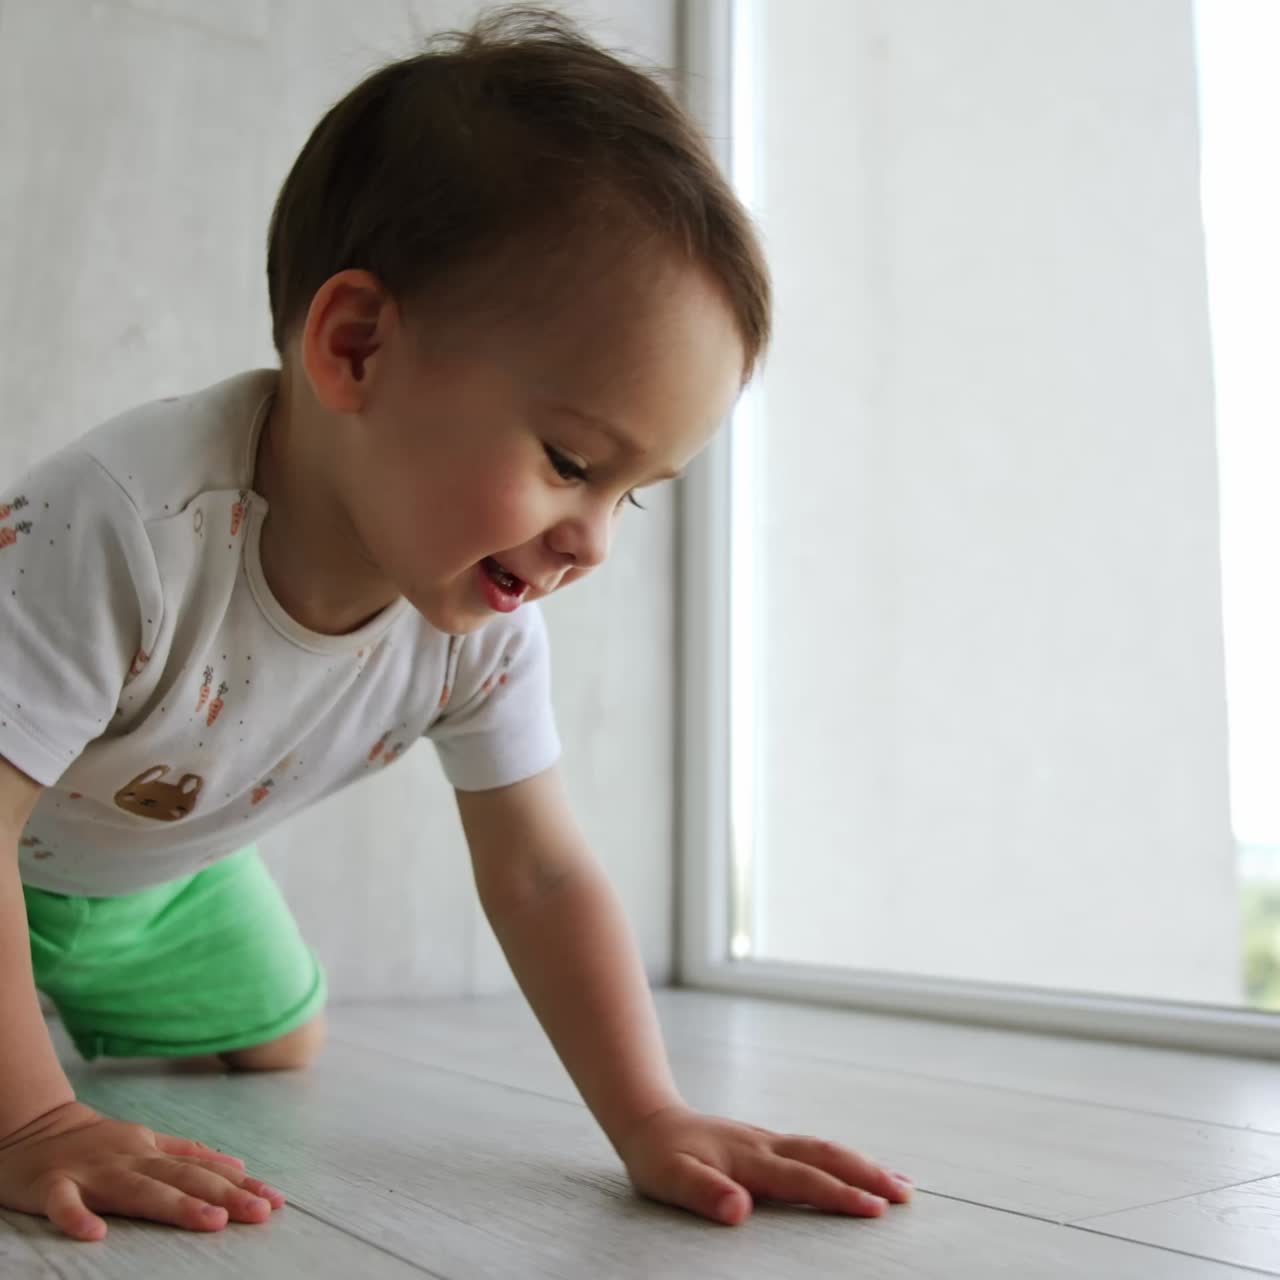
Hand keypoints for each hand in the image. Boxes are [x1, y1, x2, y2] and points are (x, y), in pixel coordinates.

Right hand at [0, 1099, 286, 1240]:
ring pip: (139, 1189)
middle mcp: (132, 1158)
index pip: (205, 1169)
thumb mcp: (148, 1142)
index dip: (241, 1185)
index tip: (275, 1202)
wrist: (33, 1128)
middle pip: (183, 1178)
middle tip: (259, 1214)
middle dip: (225, 1196)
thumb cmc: (97, 1142)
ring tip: (212, 1221)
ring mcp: (93, 1171)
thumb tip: (238, 1164)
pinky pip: (64, 1203)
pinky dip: (78, 1218)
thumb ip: (189, 1153)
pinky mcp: (52, 1185)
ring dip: (177, 1205)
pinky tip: (94, 1235)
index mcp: (154, 1150)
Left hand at [617, 1103, 912, 1226]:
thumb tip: (739, 1210)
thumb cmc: (659, 1156)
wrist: (649, 1119)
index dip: (840, 1195)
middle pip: (826, 1156)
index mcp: (750, 1158)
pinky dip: (843, 1159)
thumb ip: (705, 1194)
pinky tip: (855, 1168)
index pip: (803, 1180)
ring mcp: (769, 1141)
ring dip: (863, 1164)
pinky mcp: (767, 1143)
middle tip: (907, 1195)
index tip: (876, 1209)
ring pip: (824, 1149)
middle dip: (868, 1174)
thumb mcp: (670, 1179)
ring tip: (900, 1184)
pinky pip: (814, 1150)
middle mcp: (767, 1145)